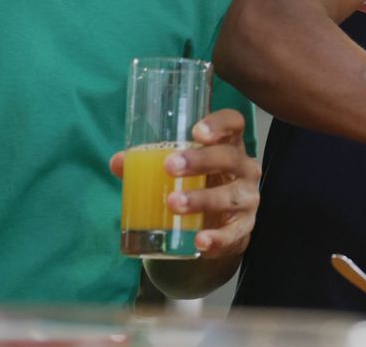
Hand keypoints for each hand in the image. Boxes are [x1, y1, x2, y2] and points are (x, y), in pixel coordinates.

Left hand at [110, 109, 260, 257]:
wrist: (217, 227)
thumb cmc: (198, 186)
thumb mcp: (179, 171)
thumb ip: (149, 163)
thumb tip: (119, 162)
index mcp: (228, 147)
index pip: (234, 125)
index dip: (220, 124)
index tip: (196, 132)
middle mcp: (244, 169)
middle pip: (230, 158)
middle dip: (201, 161)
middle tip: (170, 167)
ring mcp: (246, 199)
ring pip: (230, 196)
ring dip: (202, 199)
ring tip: (173, 203)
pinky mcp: (243, 228)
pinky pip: (233, 233)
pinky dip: (218, 238)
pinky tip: (200, 240)